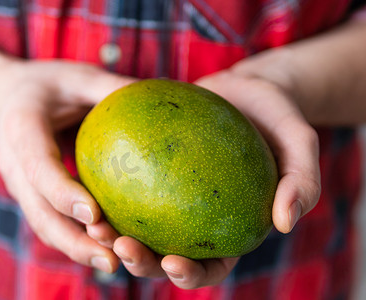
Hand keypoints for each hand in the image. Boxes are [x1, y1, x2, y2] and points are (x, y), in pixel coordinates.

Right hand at [0, 60, 134, 271]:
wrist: (9, 97)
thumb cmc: (49, 85)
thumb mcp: (80, 76)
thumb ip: (112, 88)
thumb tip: (164, 95)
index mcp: (21, 129)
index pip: (39, 167)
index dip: (63, 193)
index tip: (94, 215)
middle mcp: (14, 164)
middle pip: (39, 212)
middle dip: (74, 240)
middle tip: (112, 259)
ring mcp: (20, 184)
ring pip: (45, 226)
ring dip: (77, 248)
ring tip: (114, 264)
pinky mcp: (34, 194)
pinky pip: (53, 221)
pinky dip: (77, 238)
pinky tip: (108, 247)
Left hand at [88, 58, 320, 288]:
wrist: (247, 87)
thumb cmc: (277, 117)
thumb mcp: (300, 143)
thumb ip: (302, 182)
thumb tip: (283, 222)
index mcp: (229, 227)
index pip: (210, 265)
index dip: (191, 274)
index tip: (173, 262)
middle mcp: (196, 218)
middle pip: (164, 254)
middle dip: (140, 262)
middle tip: (120, 245)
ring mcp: (171, 196)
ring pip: (139, 226)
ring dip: (114, 234)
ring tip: (95, 224)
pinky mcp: (152, 170)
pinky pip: (129, 185)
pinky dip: (110, 192)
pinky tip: (91, 184)